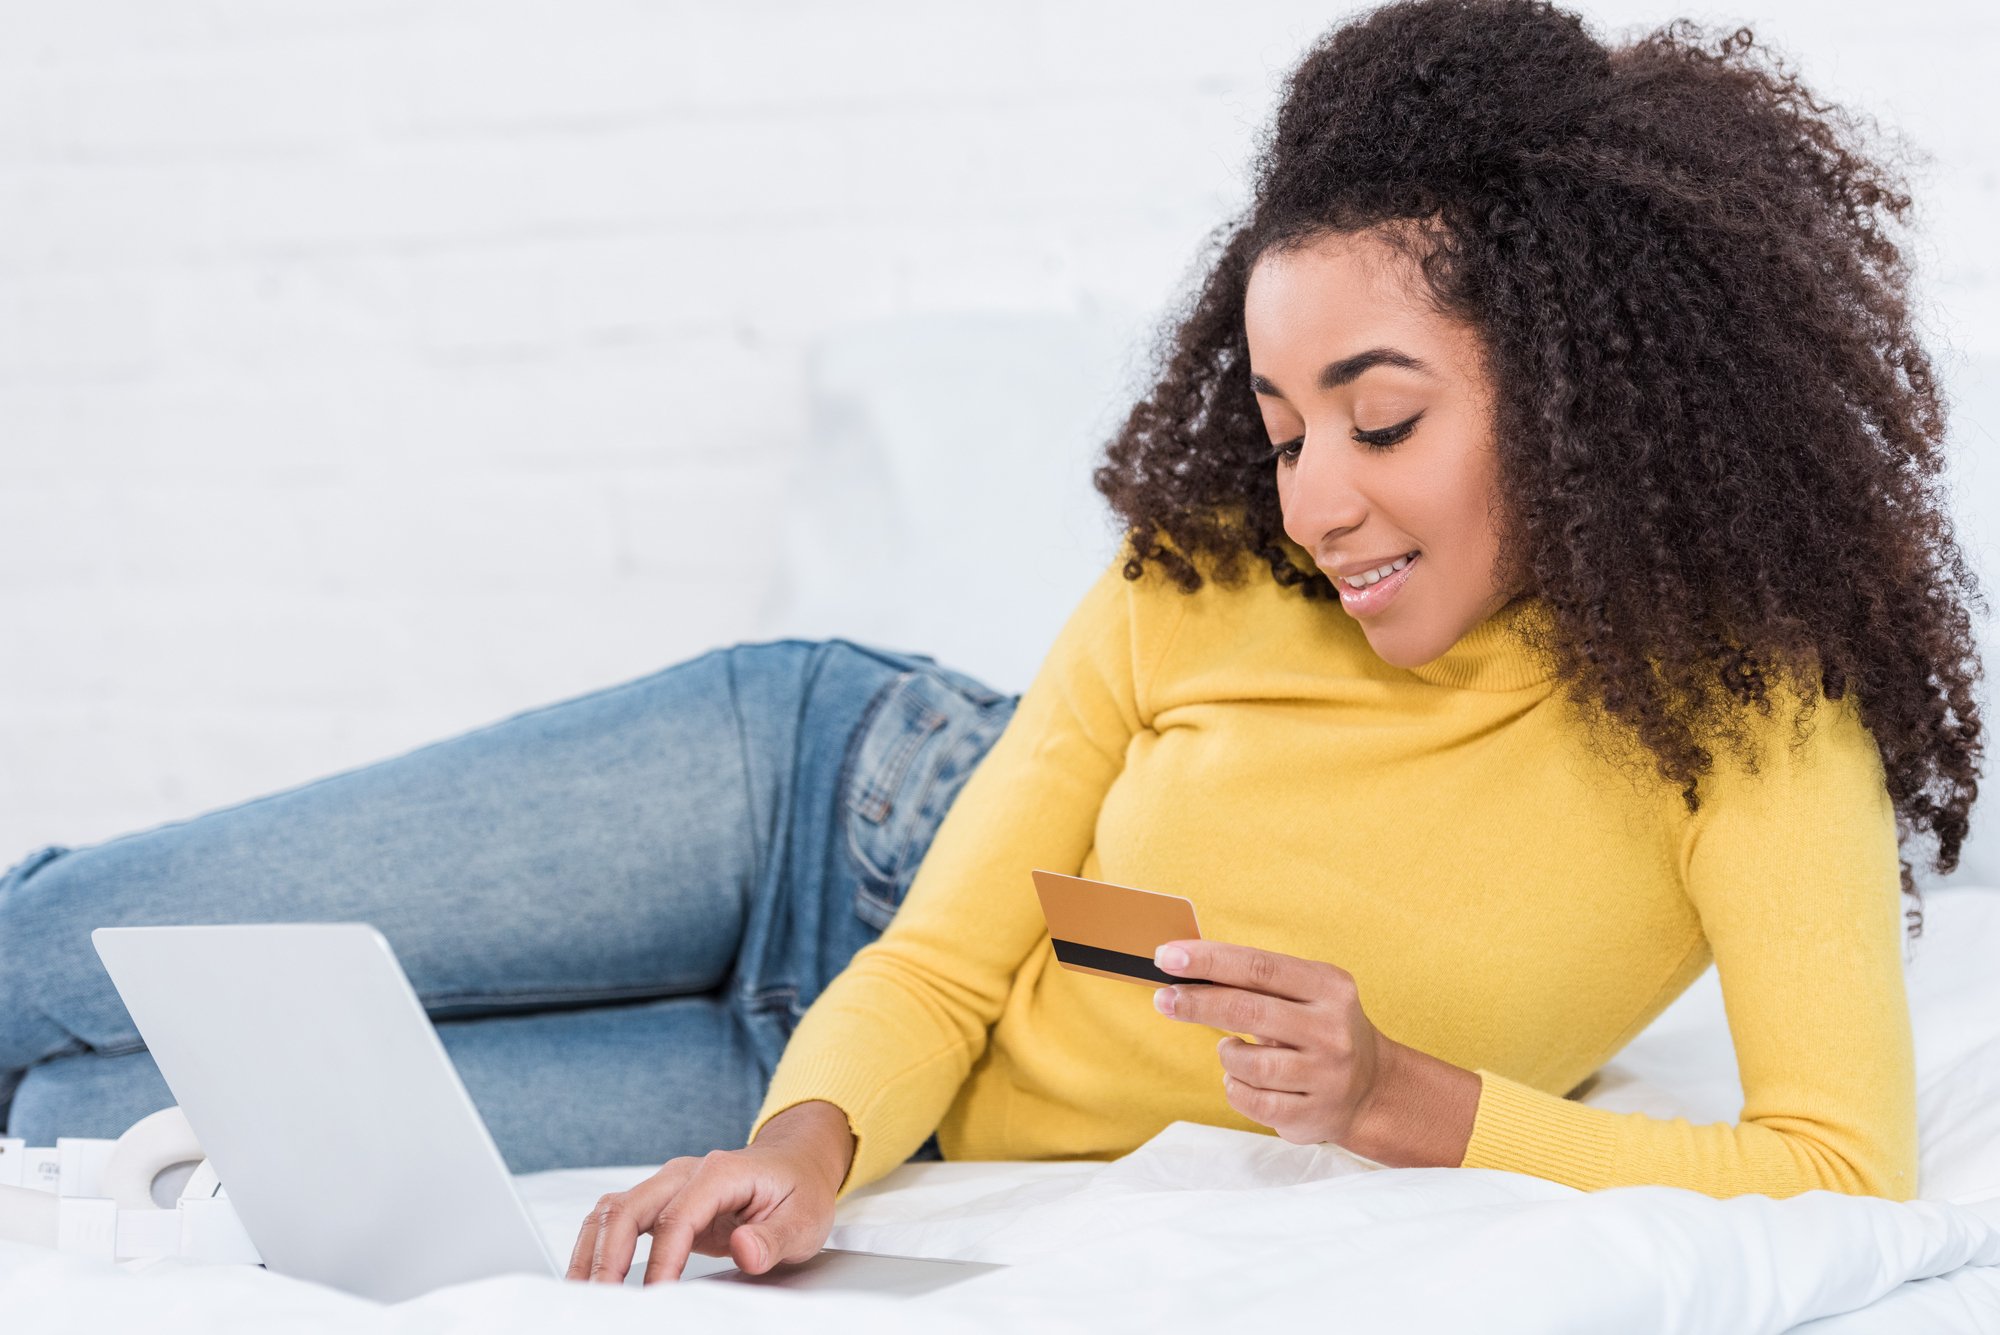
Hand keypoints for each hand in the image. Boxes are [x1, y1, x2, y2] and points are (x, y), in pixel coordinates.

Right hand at [566, 1101, 852, 1284]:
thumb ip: (775, 1238)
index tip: (655, 1297)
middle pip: (629, 1209)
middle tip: (599, 1299)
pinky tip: (589, 1274)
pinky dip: (597, 1245)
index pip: (677, 1219)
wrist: (796, 1164)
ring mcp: (669, 1184)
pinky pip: (618, 1218)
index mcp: (720, 1173)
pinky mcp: (661, 1201)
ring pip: (613, 1210)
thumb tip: (745, 1249)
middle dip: (607, 1257)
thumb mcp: (805, 1220)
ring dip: (592, 1250)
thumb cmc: (800, 1191)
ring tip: (582, 1291)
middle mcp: (686, 1173)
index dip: (662, 1262)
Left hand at [1150, 938, 1390, 1147]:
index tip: (1167, 956)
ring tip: (1234, 1049)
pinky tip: (1244, 1078)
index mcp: (1329, 987)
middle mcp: (1332, 1029)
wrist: (1371, 1090)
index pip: (1259, 967)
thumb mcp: (1304, 994)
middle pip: (1247, 1010)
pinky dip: (1235, 1086)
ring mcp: (1325, 1075)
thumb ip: (1254, 982)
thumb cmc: (1318, 1030)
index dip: (1209, 960)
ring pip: (1246, 1062)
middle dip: (1197, 1003)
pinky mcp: (1312, 1114)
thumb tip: (1184, 968)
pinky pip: (1249, 1099)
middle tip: (1164, 999)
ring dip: (1227, 1054)